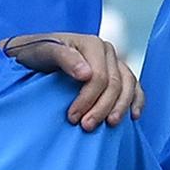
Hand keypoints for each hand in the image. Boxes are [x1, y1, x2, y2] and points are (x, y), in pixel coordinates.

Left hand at [2, 31, 143, 126]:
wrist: (34, 53)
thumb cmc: (37, 53)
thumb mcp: (44, 52)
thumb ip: (64, 58)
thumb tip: (86, 74)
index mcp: (91, 43)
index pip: (99, 77)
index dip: (88, 99)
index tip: (72, 117)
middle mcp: (106, 51)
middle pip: (115, 84)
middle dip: (102, 107)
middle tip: (86, 126)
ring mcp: (114, 62)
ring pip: (128, 86)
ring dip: (120, 108)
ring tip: (109, 125)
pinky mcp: (118, 73)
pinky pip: (135, 87)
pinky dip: (136, 101)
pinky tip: (133, 116)